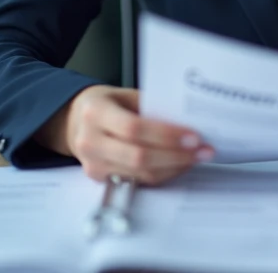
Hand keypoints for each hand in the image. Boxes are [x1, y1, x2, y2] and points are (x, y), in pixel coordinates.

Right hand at [55, 85, 213, 184]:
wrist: (74, 120)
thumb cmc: (106, 104)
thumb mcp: (125, 96)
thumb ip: (151, 107)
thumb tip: (188, 120)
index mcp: (96, 112)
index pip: (133, 128)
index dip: (166, 135)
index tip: (193, 136)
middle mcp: (90, 140)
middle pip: (138, 156)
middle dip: (176, 155)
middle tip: (203, 150)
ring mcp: (93, 163)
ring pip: (140, 173)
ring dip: (174, 167)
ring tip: (197, 157)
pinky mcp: (100, 178)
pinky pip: (138, 180)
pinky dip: (163, 173)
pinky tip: (179, 164)